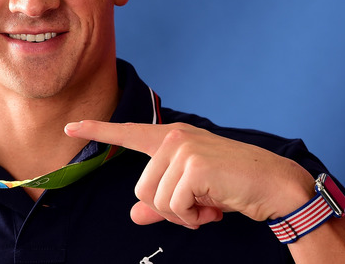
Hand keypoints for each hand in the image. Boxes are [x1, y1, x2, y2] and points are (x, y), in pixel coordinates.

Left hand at [64, 121, 313, 228]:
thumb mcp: (191, 197)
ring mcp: (183, 148)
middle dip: (168, 209)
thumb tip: (134, 215)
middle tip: (198, 206)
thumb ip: (161, 204)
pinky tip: (213, 207)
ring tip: (208, 205)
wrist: (274, 185)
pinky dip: (192, 217)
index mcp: (172, 139)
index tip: (70, 126)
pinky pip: (173, 207)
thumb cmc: (233, 187)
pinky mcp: (193, 164)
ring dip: (182, 215)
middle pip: (141, 190)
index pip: (128, 133)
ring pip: (155, 200)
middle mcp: (174, 138)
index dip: (97, 131)